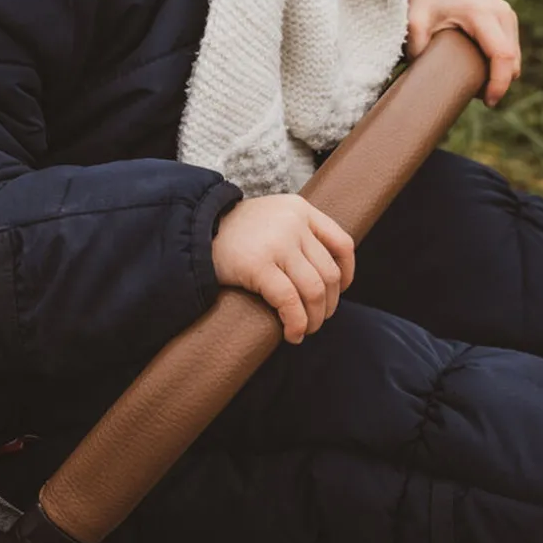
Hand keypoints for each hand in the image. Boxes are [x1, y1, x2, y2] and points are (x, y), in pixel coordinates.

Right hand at [212, 194, 354, 343]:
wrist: (194, 229)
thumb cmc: (236, 231)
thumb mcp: (273, 218)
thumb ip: (299, 234)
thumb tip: (327, 276)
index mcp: (300, 209)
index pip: (342, 243)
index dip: (348, 273)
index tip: (340, 292)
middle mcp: (293, 223)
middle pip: (330, 273)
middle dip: (328, 305)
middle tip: (317, 320)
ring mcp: (277, 243)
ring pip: (315, 290)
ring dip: (314, 319)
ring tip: (304, 330)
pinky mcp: (258, 265)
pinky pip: (289, 301)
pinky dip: (296, 323)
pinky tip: (291, 333)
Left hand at [408, 0, 520, 107]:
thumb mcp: (414, 19)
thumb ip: (416, 44)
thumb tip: (424, 74)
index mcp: (481, 13)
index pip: (502, 55)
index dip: (499, 83)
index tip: (489, 102)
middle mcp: (501, 12)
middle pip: (512, 61)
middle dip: (498, 83)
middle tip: (474, 94)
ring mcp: (507, 14)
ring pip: (515, 57)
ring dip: (501, 74)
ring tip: (475, 82)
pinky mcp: (508, 18)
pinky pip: (512, 49)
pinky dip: (501, 63)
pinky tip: (481, 68)